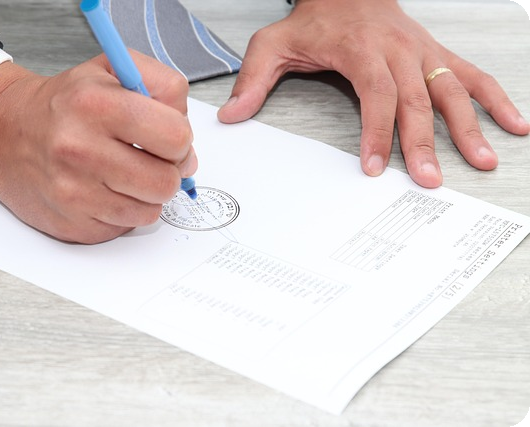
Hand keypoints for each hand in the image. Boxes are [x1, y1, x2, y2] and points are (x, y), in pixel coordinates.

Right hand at [0, 51, 195, 243]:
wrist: (3, 133)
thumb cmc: (63, 104)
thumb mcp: (114, 68)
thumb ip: (164, 87)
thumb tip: (189, 148)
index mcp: (95, 104)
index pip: (176, 136)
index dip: (180, 138)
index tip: (166, 136)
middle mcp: (80, 150)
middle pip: (167, 182)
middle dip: (167, 171)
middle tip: (149, 158)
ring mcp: (73, 192)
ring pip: (151, 210)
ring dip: (146, 193)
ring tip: (124, 172)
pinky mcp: (71, 224)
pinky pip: (126, 226)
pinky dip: (124, 210)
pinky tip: (105, 189)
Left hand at [217, 0, 528, 187]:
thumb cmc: (315, 17)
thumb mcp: (274, 43)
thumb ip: (254, 80)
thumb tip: (231, 115)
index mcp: (361, 48)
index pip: (375, 94)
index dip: (377, 131)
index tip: (376, 167)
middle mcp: (399, 49)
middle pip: (416, 98)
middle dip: (424, 142)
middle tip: (430, 179)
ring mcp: (422, 52)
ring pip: (451, 89)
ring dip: (470, 127)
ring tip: (483, 161)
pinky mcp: (436, 55)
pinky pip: (471, 75)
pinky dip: (494, 99)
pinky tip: (514, 123)